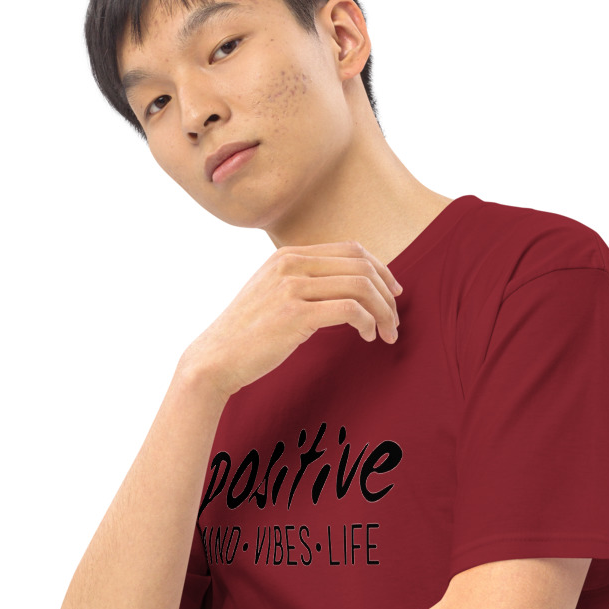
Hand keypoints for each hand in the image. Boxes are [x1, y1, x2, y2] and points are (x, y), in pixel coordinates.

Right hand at [179, 241, 402, 399]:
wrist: (214, 359)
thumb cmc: (247, 335)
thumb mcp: (272, 293)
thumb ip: (303, 282)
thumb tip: (346, 288)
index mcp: (288, 255)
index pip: (351, 249)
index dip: (381, 269)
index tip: (393, 292)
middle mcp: (290, 263)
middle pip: (362, 264)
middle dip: (387, 292)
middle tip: (394, 319)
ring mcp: (291, 287)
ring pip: (361, 286)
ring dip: (383, 312)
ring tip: (387, 333)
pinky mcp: (294, 314)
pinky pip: (350, 310)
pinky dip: (368, 323)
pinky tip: (367, 337)